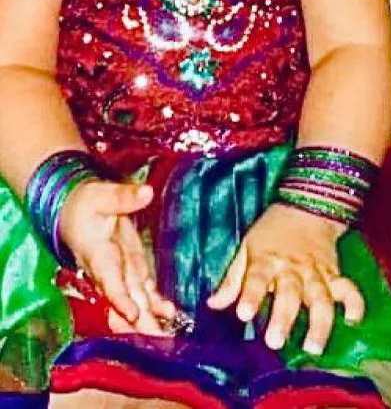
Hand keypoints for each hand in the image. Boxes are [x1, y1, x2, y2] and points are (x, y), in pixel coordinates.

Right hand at [59, 179, 174, 333]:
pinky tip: (171, 315)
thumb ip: (123, 198)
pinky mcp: (132, 270)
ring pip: (136, 302)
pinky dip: (156, 305)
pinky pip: (144, 292)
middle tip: (158, 343)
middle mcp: (109, 271)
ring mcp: (121, 273)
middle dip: (140, 323)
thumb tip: (146, 192)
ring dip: (149, 321)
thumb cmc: (84, 204)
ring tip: (167, 338)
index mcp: (98, 254)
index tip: (132, 313)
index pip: (108, 280)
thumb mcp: (100, 195)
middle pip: (125, 300)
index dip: (120, 298)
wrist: (74, 212)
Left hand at [208, 203, 364, 354]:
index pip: (255, 278)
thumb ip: (232, 278)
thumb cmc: (271, 233)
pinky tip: (352, 320)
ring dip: (319, 323)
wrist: (306, 208)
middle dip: (283, 317)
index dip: (249, 296)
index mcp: (266, 260)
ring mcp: (316, 272)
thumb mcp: (247, 247)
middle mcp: (291, 268)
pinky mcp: (334, 274)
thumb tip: (213, 304)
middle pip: (289, 293)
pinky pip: (348, 289)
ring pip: (320, 297)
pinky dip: (353, 304)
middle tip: (274, 341)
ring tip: (314, 346)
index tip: (243, 314)